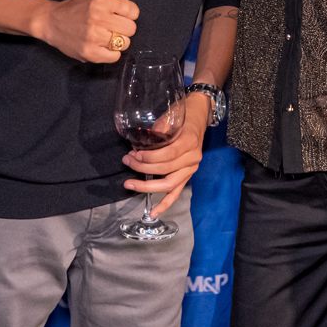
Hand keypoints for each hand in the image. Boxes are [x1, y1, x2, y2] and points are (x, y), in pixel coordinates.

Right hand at [33, 0, 138, 63]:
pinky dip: (110, 53)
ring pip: (124, 43)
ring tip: (104, 35)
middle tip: (108, 25)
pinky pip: (114, 57)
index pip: (134, 11)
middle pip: (131, 28)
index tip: (114, 13)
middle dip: (123, 28)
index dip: (126, 13)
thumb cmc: (77, 5)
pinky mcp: (89, 53)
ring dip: (117, 41)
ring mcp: (93, 36)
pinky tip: (100, 45)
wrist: (51, 22)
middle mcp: (97, 17)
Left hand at [122, 91, 208, 217]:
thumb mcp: (170, 117)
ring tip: (129, 184)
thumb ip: (157, 131)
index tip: (133, 154)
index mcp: (189, 142)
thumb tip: (138, 144)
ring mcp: (191, 169)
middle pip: (165, 171)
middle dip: (142, 169)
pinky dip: (165, 204)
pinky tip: (153, 213)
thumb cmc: (183, 114)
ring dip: (147, 186)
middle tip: (127, 161)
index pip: (167, 155)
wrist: (199, 114)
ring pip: (169, 185)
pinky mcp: (188, 175)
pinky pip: (176, 193)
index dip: (148, 158)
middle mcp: (192, 158)